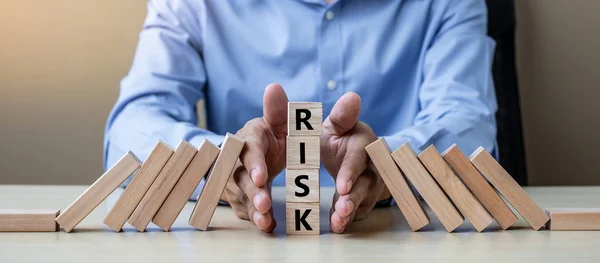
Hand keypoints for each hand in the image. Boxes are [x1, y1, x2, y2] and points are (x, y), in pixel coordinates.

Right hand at [220, 83, 287, 231]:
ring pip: (239, 196)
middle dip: (252, 191)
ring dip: (251, 209)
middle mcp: (234, 159)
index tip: (262, 176)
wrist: (255, 151)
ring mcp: (232, 179)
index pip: (248, 150)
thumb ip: (278, 110)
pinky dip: (254, 218)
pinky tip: (267, 225)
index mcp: (247, 138)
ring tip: (265, 221)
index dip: (254, 164)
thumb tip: (274, 87)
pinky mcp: (235, 196)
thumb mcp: (277, 122)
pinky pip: (242, 209)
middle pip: (239, 177)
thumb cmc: (270, 135)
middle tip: (265, 204)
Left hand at [321, 92, 390, 232]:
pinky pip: (359, 211)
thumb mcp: (338, 125)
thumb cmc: (342, 137)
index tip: (342, 186)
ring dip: (350, 212)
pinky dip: (348, 219)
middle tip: (341, 208)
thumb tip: (352, 97)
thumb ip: (342, 116)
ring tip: (338, 222)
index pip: (359, 158)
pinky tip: (337, 226)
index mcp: (364, 144)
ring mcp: (372, 185)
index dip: (351, 172)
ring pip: (364, 201)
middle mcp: (373, 165)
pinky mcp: (366, 199)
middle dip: (354, 198)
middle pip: (366, 184)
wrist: (353, 153)